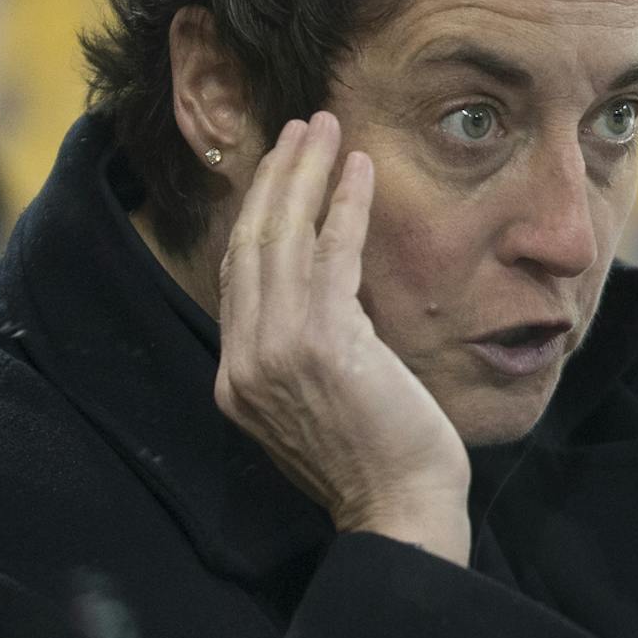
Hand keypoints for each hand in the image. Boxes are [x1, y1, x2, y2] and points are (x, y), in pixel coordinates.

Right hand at [214, 112, 470, 562]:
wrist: (400, 510)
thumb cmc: (380, 462)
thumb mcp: (323, 402)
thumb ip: (307, 351)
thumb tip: (329, 294)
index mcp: (237, 378)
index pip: (238, 275)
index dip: (257, 213)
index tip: (281, 169)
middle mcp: (245, 361)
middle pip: (250, 244)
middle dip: (275, 177)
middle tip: (300, 127)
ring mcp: (277, 352)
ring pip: (282, 238)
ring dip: (305, 174)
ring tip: (325, 128)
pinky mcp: (323, 342)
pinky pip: (330, 253)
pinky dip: (343, 205)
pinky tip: (359, 170)